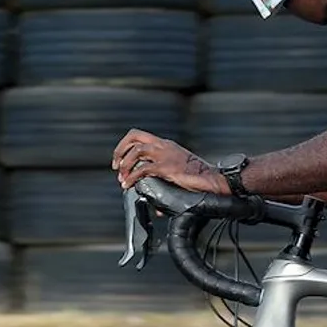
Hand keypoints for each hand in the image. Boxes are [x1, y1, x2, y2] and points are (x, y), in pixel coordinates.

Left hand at [112, 130, 228, 194]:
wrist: (211, 178)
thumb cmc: (197, 175)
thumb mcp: (178, 167)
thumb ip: (163, 172)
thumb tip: (153, 190)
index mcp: (165, 144)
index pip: (139, 136)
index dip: (125, 146)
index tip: (120, 160)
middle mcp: (163, 145)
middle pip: (134, 136)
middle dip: (120, 150)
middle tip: (116, 166)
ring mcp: (164, 155)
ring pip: (136, 151)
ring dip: (124, 164)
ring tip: (121, 177)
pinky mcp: (166, 167)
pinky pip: (142, 169)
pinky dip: (131, 177)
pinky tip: (128, 184)